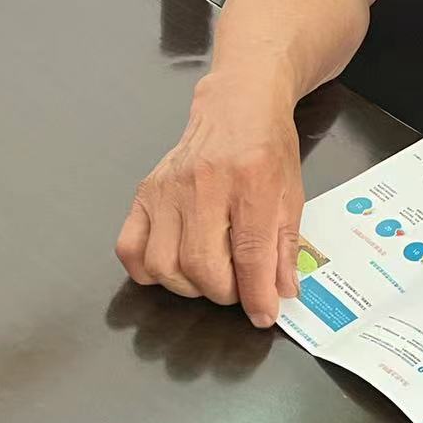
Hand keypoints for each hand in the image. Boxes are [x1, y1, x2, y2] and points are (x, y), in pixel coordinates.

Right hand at [116, 72, 303, 326]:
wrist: (238, 107)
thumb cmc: (269, 150)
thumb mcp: (292, 195)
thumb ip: (286, 247)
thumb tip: (281, 295)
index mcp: (252, 182)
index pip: (250, 253)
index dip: (257, 294)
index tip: (263, 315)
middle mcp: (204, 184)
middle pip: (201, 264)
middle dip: (224, 292)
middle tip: (239, 288)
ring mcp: (167, 189)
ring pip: (163, 264)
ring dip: (189, 286)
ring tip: (211, 276)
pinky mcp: (144, 193)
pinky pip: (131, 249)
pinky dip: (150, 270)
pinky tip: (175, 265)